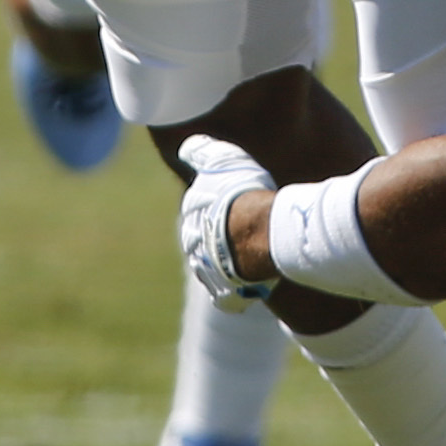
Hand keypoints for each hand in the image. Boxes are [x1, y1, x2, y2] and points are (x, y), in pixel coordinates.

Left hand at [174, 134, 274, 308]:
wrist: (260, 231)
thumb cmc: (242, 194)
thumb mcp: (222, 161)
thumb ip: (201, 152)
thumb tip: (185, 147)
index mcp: (190, 219)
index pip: (199, 216)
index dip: (219, 210)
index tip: (238, 206)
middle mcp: (193, 248)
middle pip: (204, 247)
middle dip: (219, 244)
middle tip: (246, 235)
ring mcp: (207, 274)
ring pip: (214, 272)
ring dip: (229, 268)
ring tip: (254, 259)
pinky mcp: (224, 295)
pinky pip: (228, 298)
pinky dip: (237, 294)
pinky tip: (252, 284)